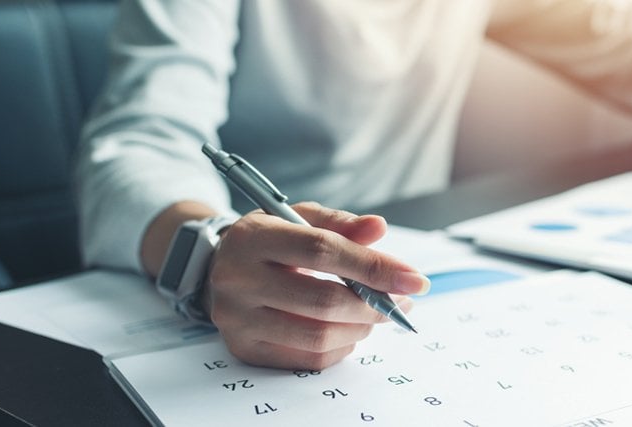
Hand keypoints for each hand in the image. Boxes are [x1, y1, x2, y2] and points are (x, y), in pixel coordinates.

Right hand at [203, 202, 429, 369]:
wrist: (218, 269)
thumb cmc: (268, 241)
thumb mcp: (298, 217)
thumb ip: (340, 223)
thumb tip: (378, 228)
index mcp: (253, 238)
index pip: (322, 251)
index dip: (373, 267)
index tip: (413, 278)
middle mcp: (238, 279)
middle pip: (322, 301)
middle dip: (373, 305)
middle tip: (400, 302)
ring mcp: (238, 319)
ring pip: (317, 336)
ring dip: (361, 329)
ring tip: (375, 314)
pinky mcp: (245, 349)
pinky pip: (307, 358)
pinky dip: (340, 347)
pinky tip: (348, 330)